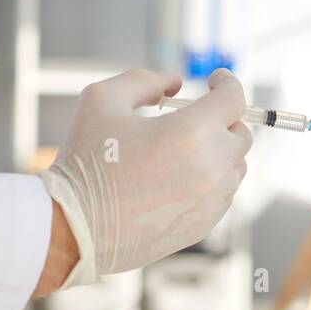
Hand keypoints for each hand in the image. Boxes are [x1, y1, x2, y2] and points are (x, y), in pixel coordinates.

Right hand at [38, 68, 251, 288]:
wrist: (70, 228)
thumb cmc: (84, 161)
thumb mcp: (102, 99)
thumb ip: (144, 81)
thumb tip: (175, 84)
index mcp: (192, 132)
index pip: (234, 98)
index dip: (227, 82)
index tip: (214, 80)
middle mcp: (211, 167)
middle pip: (240, 134)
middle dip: (223, 119)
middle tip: (196, 117)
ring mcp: (209, 201)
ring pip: (235, 168)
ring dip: (219, 152)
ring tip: (184, 150)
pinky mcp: (202, 226)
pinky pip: (223, 196)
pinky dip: (211, 182)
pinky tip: (179, 179)